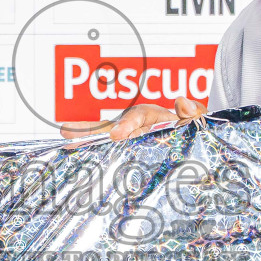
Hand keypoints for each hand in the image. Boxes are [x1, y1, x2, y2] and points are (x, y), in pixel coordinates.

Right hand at [59, 96, 205, 141]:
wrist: (191, 139)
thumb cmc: (192, 127)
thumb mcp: (197, 120)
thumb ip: (192, 113)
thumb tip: (181, 101)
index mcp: (152, 115)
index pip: (137, 116)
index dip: (126, 124)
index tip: (117, 135)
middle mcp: (134, 125)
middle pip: (110, 124)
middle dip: (89, 128)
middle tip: (67, 130)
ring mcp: (127, 138)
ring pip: (103, 138)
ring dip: (83, 140)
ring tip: (63, 142)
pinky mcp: (125, 151)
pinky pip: (107, 152)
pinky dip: (91, 154)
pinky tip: (74, 159)